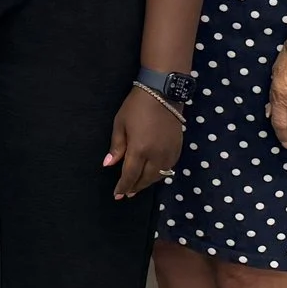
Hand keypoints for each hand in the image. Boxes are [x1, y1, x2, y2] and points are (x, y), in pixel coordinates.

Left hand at [105, 85, 184, 199]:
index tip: (117, 195)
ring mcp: (169, 153)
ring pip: (159, 176)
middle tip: (127, 193)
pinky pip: (169, 168)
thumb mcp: (120, 124)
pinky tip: (153, 174)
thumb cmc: (136, 106)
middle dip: (135, 187)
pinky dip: (160, 174)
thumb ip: (116, 147)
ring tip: (138, 185)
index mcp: (139, 149)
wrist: (162, 92)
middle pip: (146, 179)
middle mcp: (156, 155)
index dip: (123, 186)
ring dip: (148, 182)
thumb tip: (109, 165)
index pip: (130, 175)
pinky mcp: (178, 148)